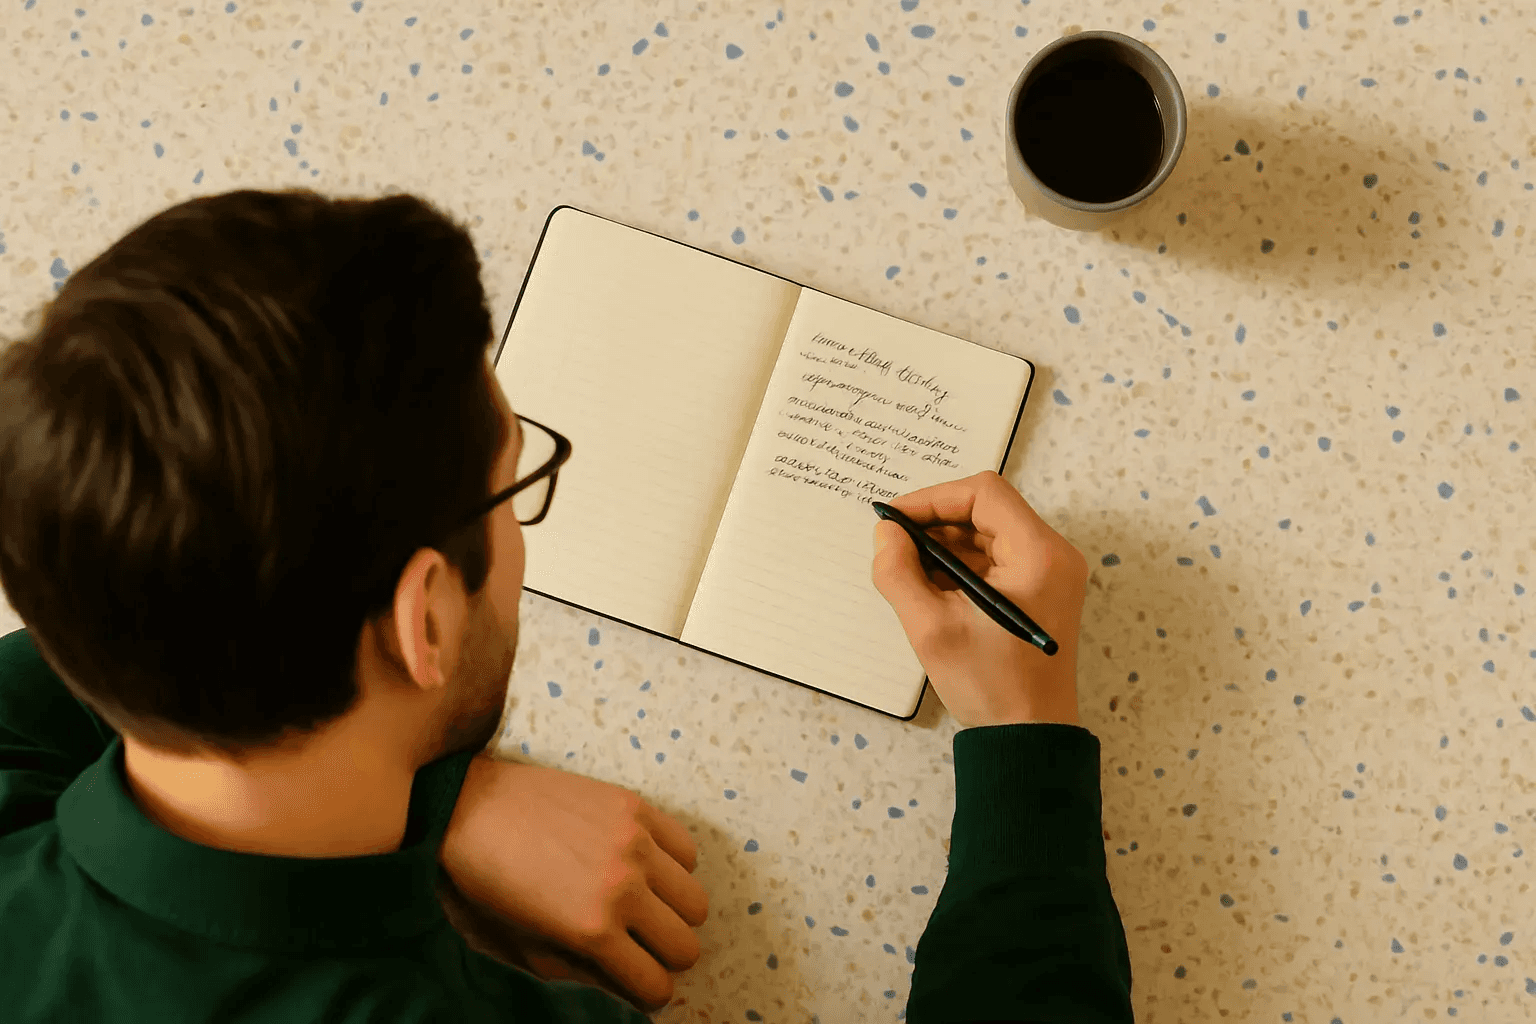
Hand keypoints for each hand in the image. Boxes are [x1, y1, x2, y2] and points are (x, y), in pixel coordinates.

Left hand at [439, 754, 709, 1011]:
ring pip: (696, 901)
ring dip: (675, 912)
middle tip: (642, 944)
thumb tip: (623, 984)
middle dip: (667, 956)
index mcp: (592, 930)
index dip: (649, 992)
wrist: (471, 807)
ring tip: (646, 903)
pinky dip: (674, 866)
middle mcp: (623, 887)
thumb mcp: (527, 946)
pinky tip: (645, 866)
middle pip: (686, 945)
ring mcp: (635, 843)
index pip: (657, 985)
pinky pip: (687, 849)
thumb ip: (581, 971)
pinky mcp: (637, 807)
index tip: (637, 981)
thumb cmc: (490, 882)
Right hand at [870, 470, 1087, 729]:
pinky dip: (960, 566)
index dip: (933, 499)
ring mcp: (1049, 574)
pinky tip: (931, 589)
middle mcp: (1052, 555)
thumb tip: (886, 534)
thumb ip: (899, 572)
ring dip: (945, 546)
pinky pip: (995, 559)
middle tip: (895, 545)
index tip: (895, 520)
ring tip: (909, 572)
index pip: (983, 493)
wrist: (1027, 736)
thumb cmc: (991, 686)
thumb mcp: (931, 628)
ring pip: (988, 534)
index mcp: (1038, 555)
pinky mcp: (1039, 592)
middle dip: (936, 523)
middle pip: (986, 510)